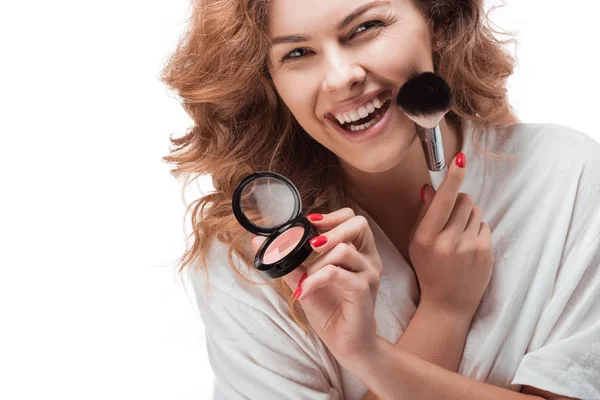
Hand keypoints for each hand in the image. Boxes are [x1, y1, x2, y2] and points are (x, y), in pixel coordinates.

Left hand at [251, 208, 382, 364]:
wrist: (347, 344)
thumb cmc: (331, 311)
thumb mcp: (306, 280)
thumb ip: (288, 260)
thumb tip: (259, 242)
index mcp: (359, 252)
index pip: (353, 220)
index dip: (332, 217)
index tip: (310, 222)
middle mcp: (368, 260)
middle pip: (359, 224)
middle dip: (331, 229)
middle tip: (311, 245)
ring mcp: (368, 275)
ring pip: (343, 250)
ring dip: (316, 263)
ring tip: (305, 279)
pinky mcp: (363, 291)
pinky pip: (336, 274)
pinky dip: (315, 279)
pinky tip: (305, 291)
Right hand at [407, 153, 493, 316]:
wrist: (447, 303)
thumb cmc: (427, 269)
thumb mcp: (416, 242)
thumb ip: (424, 214)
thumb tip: (430, 188)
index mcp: (425, 237)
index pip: (443, 200)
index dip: (453, 177)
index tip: (460, 158)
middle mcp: (447, 241)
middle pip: (462, 200)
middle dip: (458, 201)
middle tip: (451, 217)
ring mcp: (469, 247)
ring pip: (475, 211)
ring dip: (468, 216)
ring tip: (459, 235)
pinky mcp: (486, 252)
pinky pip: (484, 225)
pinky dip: (477, 230)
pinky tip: (468, 245)